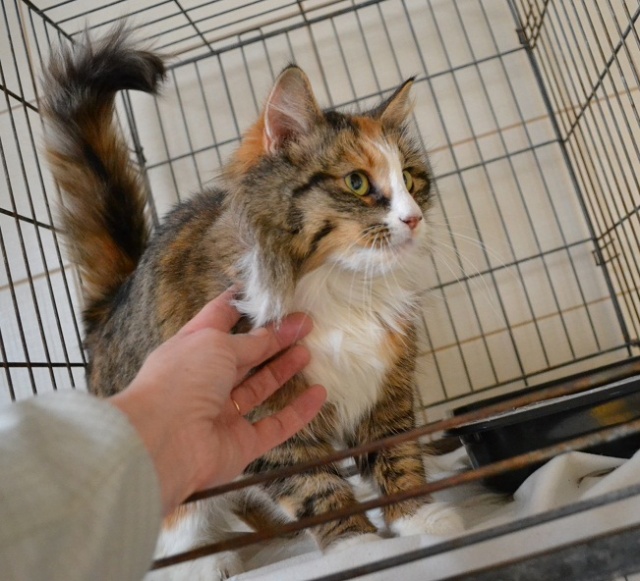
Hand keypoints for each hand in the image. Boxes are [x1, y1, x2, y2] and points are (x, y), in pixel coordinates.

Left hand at [110, 289, 325, 514]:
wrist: (162, 444)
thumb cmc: (182, 380)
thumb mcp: (217, 345)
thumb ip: (251, 341)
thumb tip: (274, 331)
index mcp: (193, 348)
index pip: (219, 319)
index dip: (242, 305)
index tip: (268, 294)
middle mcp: (206, 379)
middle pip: (245, 355)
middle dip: (274, 338)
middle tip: (304, 324)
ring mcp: (223, 413)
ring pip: (259, 388)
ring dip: (284, 370)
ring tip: (309, 351)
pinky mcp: (240, 444)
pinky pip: (275, 426)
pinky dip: (298, 412)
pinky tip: (319, 394)